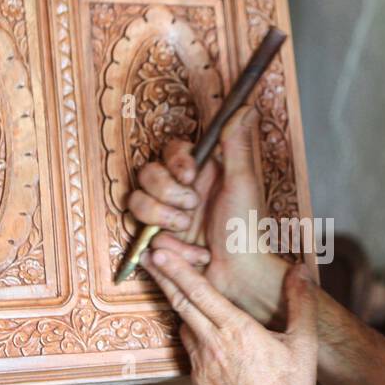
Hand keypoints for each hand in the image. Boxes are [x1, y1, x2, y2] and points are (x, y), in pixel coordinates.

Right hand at [127, 106, 286, 322]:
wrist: (240, 276)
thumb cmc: (247, 231)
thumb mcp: (243, 184)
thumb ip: (237, 145)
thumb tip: (245, 107)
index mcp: (200, 174)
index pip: (170, 152)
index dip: (174, 162)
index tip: (190, 175)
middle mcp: (180, 192)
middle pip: (147, 175)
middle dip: (166, 193)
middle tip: (191, 208)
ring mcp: (166, 218)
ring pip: (137, 203)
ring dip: (162, 218)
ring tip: (187, 231)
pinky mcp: (159, 243)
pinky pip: (141, 236)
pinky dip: (167, 247)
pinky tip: (189, 253)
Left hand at [143, 248, 318, 384]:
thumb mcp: (303, 343)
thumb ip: (301, 303)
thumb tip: (301, 271)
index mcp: (236, 330)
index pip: (200, 292)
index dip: (177, 269)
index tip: (158, 252)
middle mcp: (212, 344)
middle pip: (181, 303)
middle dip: (163, 277)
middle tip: (147, 256)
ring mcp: (201, 365)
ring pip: (184, 327)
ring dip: (178, 306)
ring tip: (172, 288)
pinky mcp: (198, 383)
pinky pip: (191, 351)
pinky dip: (191, 334)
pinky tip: (198, 331)